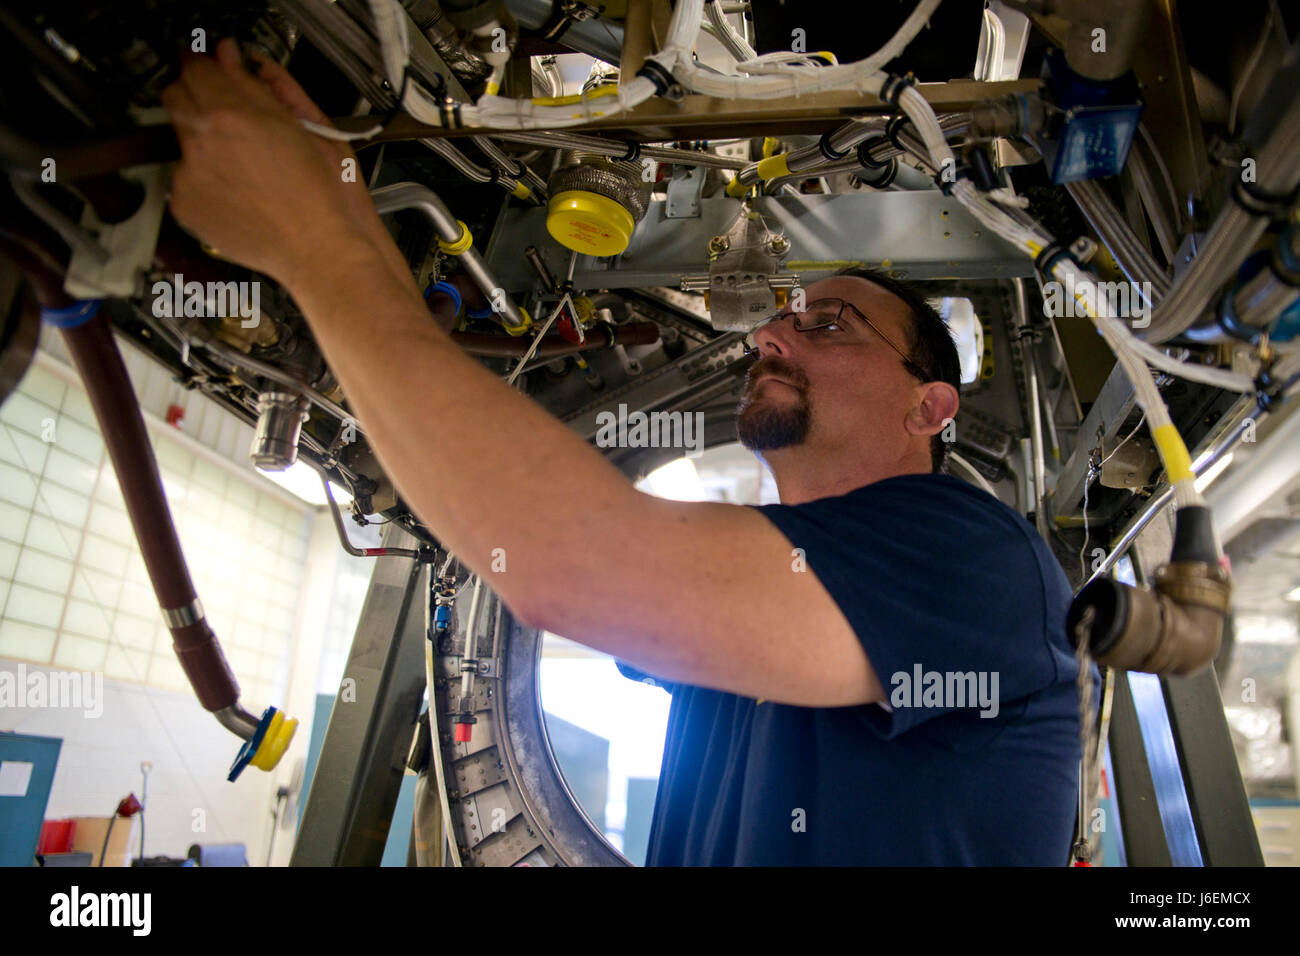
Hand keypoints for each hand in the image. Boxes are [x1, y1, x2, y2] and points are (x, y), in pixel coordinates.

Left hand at [161, 38, 382, 285]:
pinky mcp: (185, 205)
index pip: (194, 66)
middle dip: (195, 97)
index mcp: (229, 114)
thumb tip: (231, 56)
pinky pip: (184, 180)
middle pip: (176, 98)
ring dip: (203, 144)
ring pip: (181, 141)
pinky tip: (237, 191)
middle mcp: (201, 141)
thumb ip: (257, 84)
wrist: (317, 249)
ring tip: (243, 166)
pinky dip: (204, 181)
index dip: (201, 62)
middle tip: (224, 111)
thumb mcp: (301, 124)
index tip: (206, 64)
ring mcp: (188, 176)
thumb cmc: (319, 195)